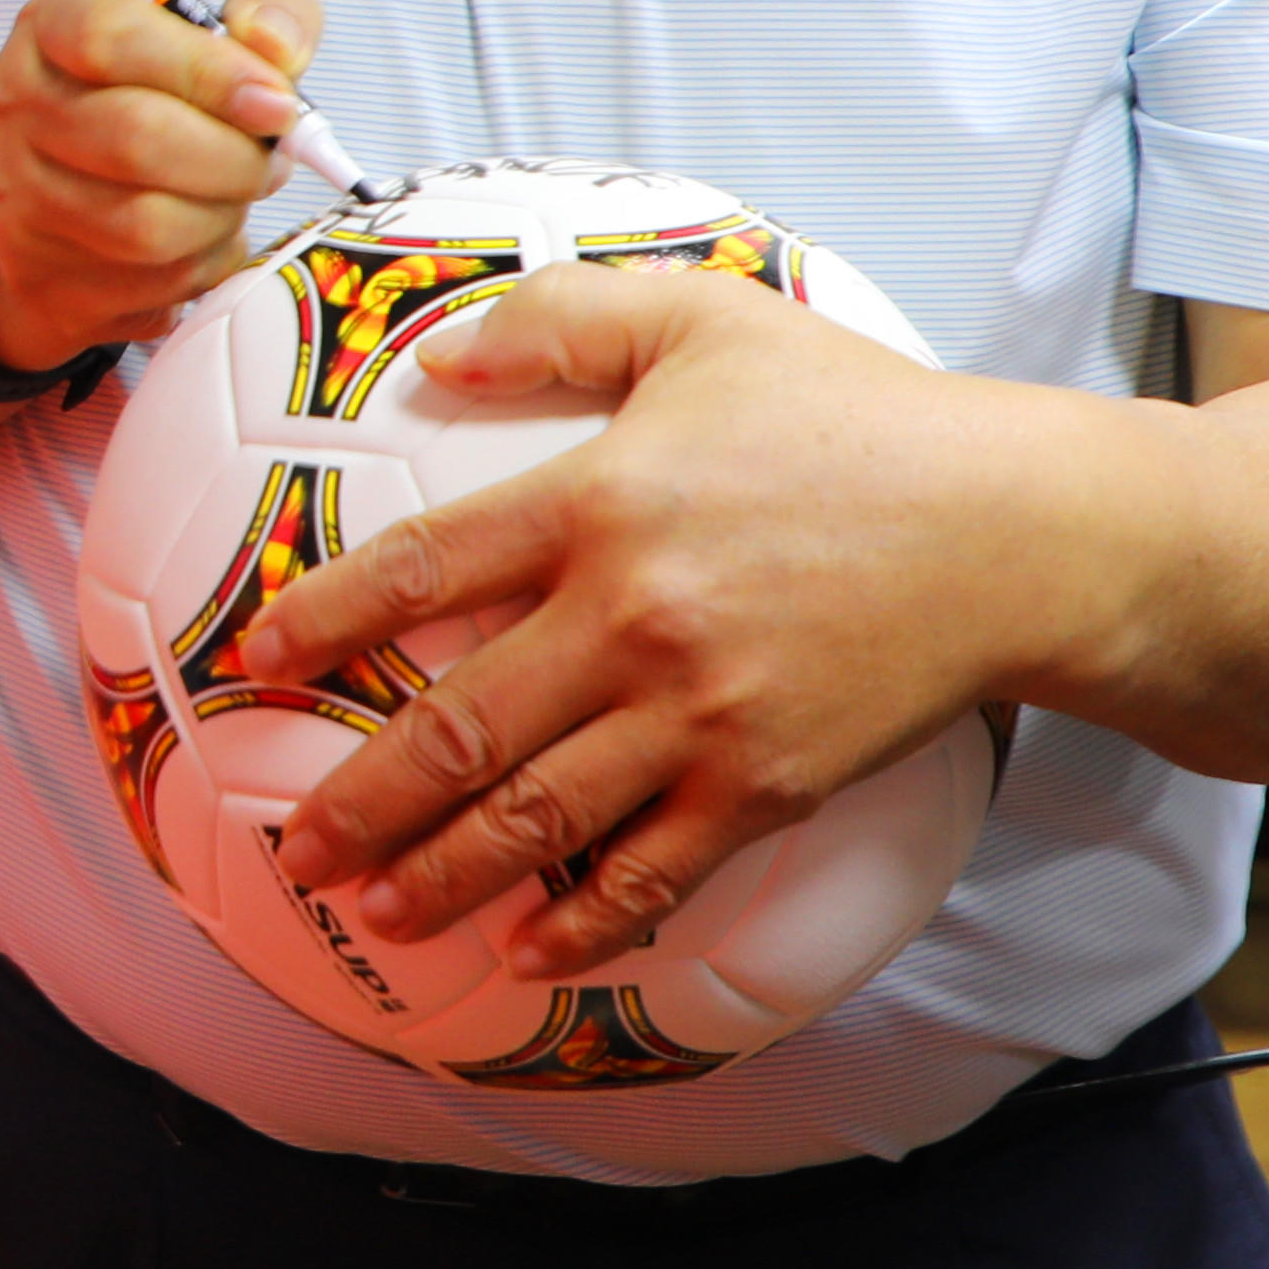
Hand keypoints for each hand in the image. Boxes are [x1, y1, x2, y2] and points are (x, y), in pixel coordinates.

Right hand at [0, 0, 326, 374]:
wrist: (64, 205)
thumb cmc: (149, 101)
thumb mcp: (206, 36)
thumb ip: (264, 17)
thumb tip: (279, 46)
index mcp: (51, 28)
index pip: (112, 40)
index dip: (209, 72)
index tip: (276, 103)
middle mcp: (16, 108)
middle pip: (134, 137)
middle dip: (233, 157)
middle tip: (269, 161)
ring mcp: (19, 201)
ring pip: (147, 225)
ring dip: (223, 216)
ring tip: (234, 196)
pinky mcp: (42, 278)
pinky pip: (154, 284)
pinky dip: (205, 264)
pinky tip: (203, 239)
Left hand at [240, 262, 1087, 974]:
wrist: (1011, 529)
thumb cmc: (856, 415)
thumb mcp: (706, 319)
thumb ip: (563, 318)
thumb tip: (435, 353)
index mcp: (599, 501)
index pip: (423, 566)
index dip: (326, 617)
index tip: (257, 657)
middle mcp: (630, 619)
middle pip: (458, 729)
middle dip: (361, 802)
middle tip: (293, 850)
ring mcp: (697, 715)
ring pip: (536, 819)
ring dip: (443, 877)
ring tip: (375, 912)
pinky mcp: (765, 784)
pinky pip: (652, 874)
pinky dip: (583, 923)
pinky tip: (529, 949)